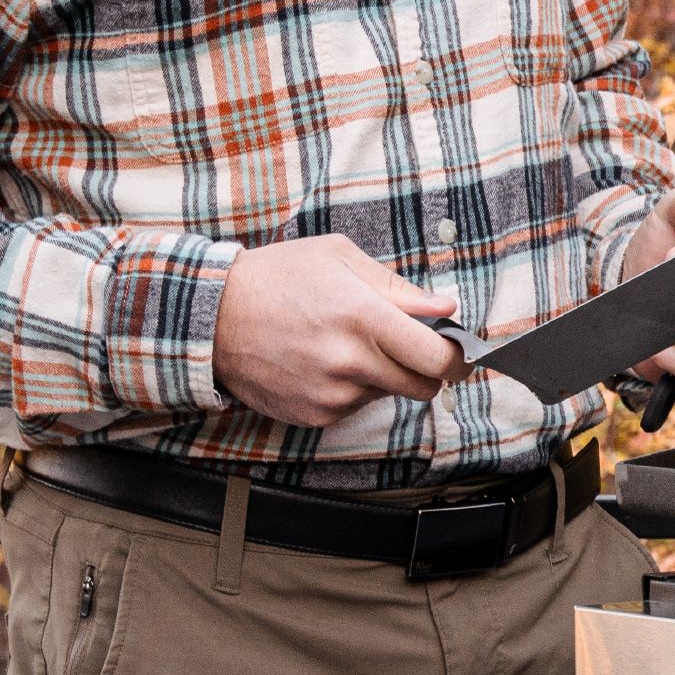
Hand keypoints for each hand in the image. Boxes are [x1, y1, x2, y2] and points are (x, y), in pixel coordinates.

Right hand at [213, 236, 461, 426]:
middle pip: (422, 387)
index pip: (437, 358)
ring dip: (382, 376)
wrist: (211, 315)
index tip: (463, 355)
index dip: (459, 360)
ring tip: (344, 344)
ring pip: (386, 395)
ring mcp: (330, 393)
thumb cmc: (277, 277)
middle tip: (411, 349)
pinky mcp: (313, 415)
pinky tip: (322, 362)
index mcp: (364, 318)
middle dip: (427, 370)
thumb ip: (399, 288)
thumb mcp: (340, 259)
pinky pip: (353, 407)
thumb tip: (445, 307)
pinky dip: (350, 389)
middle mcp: (350, 362)